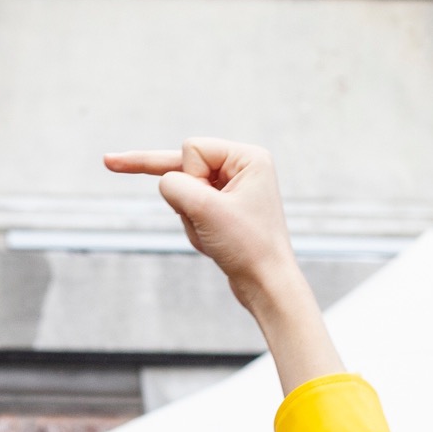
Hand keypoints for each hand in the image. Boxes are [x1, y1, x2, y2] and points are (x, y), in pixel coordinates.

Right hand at [102, 141, 338, 391]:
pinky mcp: (226, 207)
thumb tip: (166, 182)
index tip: (212, 206)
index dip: (190, 178)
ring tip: (214, 237)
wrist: (266, 284)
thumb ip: (173, 185)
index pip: (192, 148)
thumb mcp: (203, 209)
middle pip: (185, 167)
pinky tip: (211, 243)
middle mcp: (243, 166)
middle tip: (195, 210)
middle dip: (184, 198)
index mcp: (248, 157)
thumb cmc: (245, 245)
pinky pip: (191, 207)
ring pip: (184, 191)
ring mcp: (234, 187)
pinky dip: (192, 225)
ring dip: (189, 216)